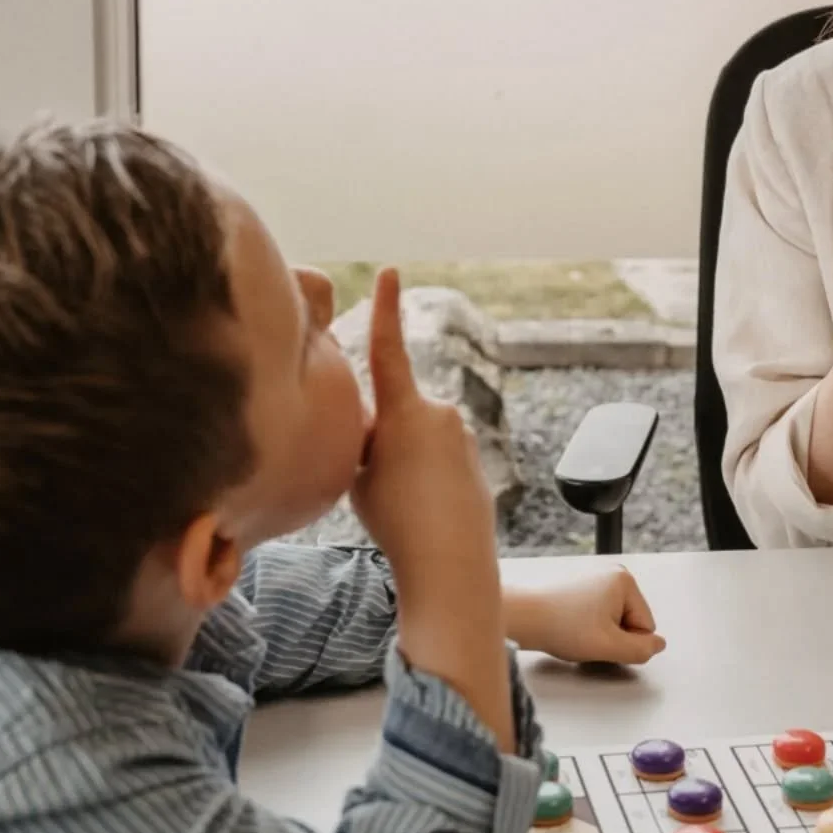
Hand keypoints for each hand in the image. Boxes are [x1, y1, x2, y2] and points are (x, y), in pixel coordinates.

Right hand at [351, 269, 511, 746]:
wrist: (450, 561)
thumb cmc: (395, 519)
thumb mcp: (358, 472)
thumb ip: (362, 435)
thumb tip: (368, 421)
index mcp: (405, 410)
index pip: (388, 350)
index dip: (387, 309)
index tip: (390, 271)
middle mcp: (440, 412)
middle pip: (396, 414)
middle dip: (381, 439)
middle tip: (380, 484)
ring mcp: (461, 434)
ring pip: (416, 439)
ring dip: (403, 462)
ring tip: (403, 503)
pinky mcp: (474, 456)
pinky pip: (437, 459)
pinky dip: (425, 478)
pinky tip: (424, 509)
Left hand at [506, 567, 665, 666]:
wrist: (522, 617)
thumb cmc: (560, 626)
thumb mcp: (608, 647)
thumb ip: (640, 650)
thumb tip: (659, 645)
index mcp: (625, 581)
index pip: (646, 626)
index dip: (625, 642)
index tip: (600, 639)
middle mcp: (613, 572)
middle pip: (631, 619)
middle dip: (612, 634)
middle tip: (587, 636)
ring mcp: (597, 576)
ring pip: (614, 618)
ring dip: (599, 630)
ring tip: (576, 630)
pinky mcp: (582, 584)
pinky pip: (598, 612)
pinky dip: (587, 622)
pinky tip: (570, 624)